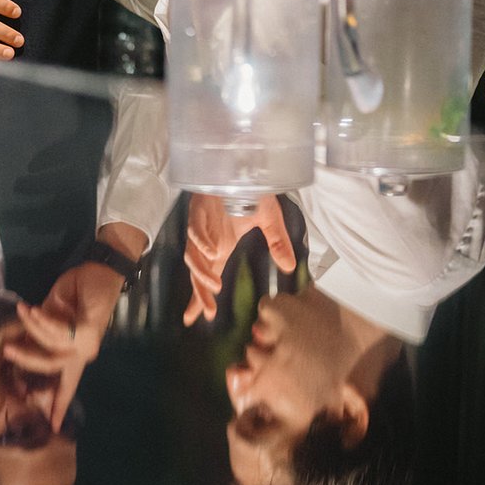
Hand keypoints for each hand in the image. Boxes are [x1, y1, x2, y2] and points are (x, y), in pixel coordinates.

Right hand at [4, 262, 123, 431]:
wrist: (99, 272)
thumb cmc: (77, 294)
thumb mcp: (53, 317)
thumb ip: (42, 334)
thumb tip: (21, 345)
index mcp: (76, 355)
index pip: (67, 384)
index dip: (59, 406)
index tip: (54, 428)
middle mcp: (83, 354)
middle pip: (50, 368)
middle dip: (25, 360)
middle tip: (5, 350)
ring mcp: (87, 344)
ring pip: (51, 346)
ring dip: (33, 328)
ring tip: (21, 310)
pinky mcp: (88, 331)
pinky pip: (58, 331)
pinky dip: (43, 321)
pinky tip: (31, 310)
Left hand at [182, 194, 295, 325]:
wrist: (241, 165)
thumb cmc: (250, 190)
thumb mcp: (269, 220)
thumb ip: (278, 243)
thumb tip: (290, 267)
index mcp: (220, 246)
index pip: (208, 277)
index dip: (201, 298)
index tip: (200, 319)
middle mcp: (207, 241)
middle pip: (198, 274)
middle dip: (200, 294)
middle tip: (207, 313)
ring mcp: (200, 226)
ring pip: (194, 256)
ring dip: (202, 272)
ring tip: (214, 287)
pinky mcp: (198, 210)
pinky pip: (196, 230)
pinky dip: (201, 242)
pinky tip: (211, 254)